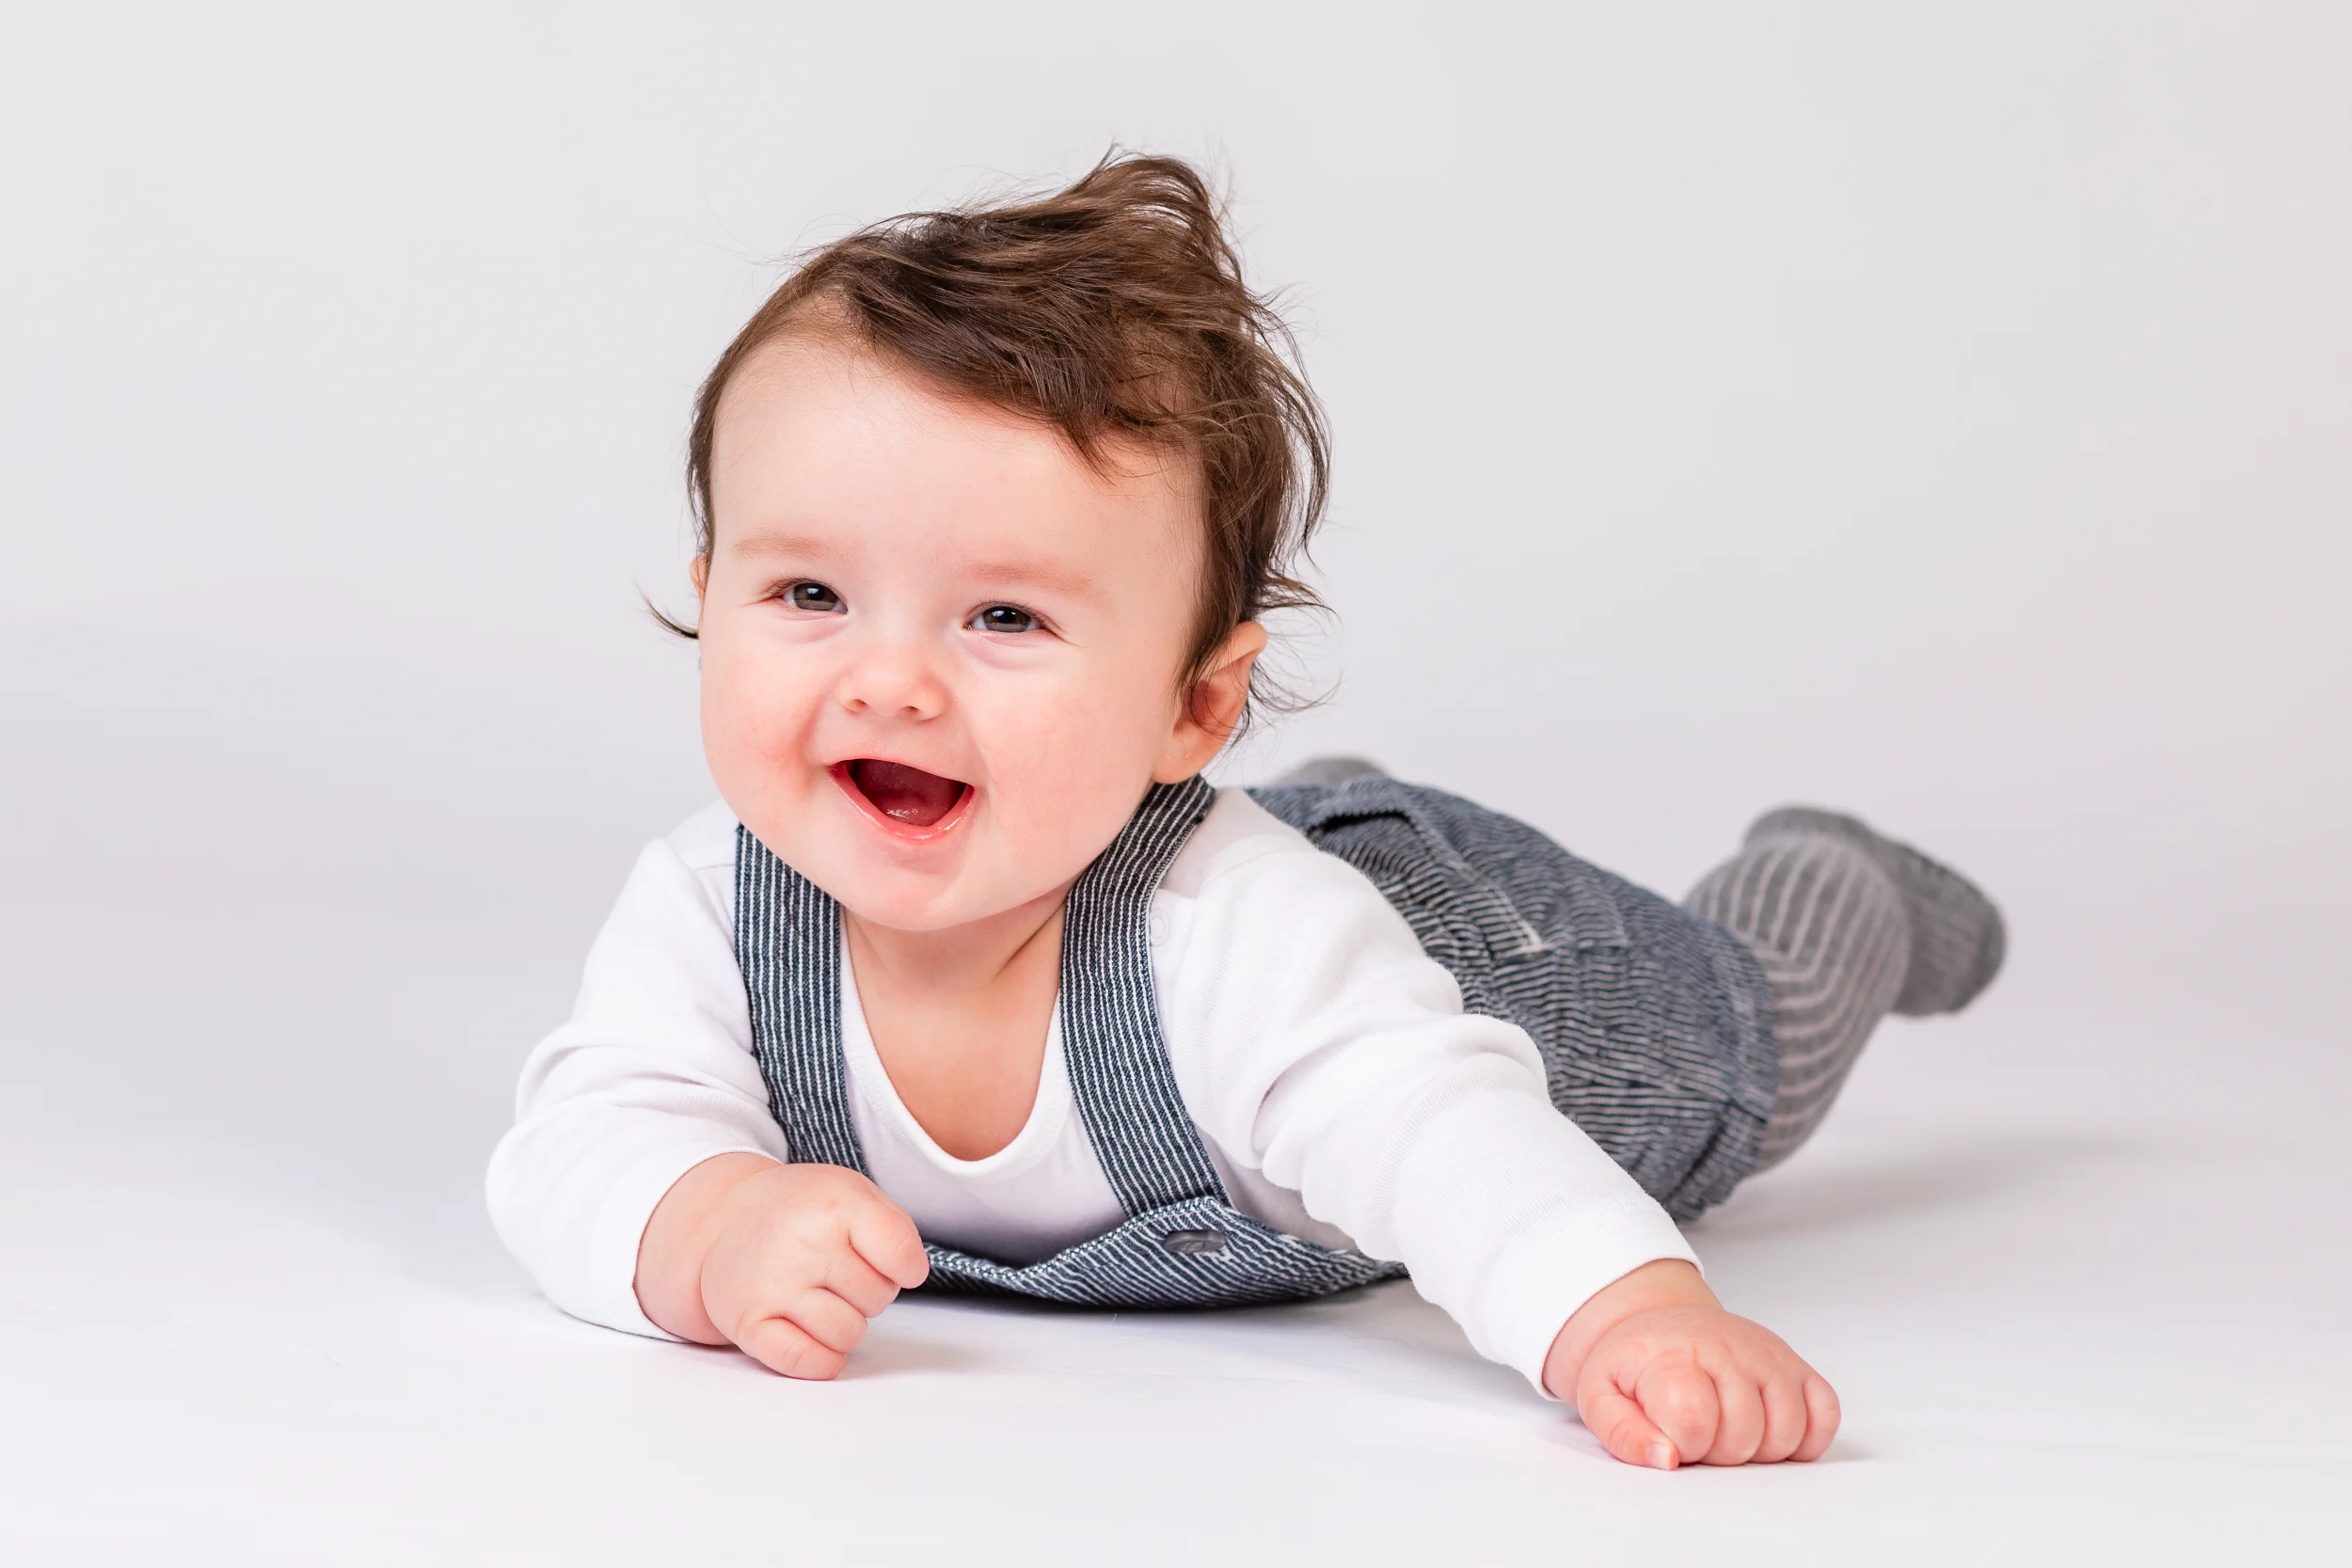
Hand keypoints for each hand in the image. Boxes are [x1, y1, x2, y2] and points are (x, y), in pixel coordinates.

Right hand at [635, 1152, 929, 1378]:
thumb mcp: (852, 1192)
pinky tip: (810, 1331)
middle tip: (837, 1270)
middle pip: (878, 1299)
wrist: (724, 1218)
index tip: (892, 1262)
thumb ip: (893, 1228)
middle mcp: (803, 1244)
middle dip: (868, 1290)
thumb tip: (911, 1273)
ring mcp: (772, 1286)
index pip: (902, 1256)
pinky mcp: (748, 1322)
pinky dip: (820, 1358)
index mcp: (835, 1205)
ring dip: (844, 1323)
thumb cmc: (800, 1210)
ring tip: (819, 1295)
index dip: (906, 1267)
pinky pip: (806, 1362)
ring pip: (848, 1335)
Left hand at [1542, 1260, 1839, 1467]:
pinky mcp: (1797, 1366)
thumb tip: (1665, 1460)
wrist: (1662, 1327)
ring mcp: (1768, 1355)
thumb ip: (1622, 1433)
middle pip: (1743, 1435)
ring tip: (1727, 1429)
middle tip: (1696, 1431)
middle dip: (1717, 1451)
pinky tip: (1768, 1428)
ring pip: (1787, 1431)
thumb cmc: (1635, 1368)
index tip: (1668, 1434)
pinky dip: (1806, 1436)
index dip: (1682, 1444)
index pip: (1693, 1420)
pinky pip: (1826, 1414)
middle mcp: (1728, 1348)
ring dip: (1758, 1448)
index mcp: (1673, 1355)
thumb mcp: (1600, 1397)